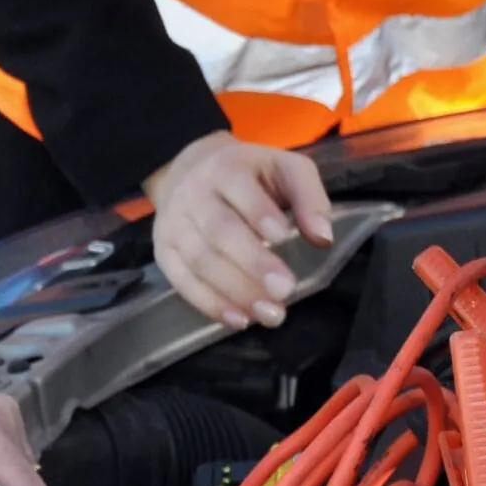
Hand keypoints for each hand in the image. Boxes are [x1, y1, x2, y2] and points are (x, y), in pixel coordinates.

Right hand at [144, 131, 334, 332]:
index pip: (237, 187)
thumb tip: (322, 238)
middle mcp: (193, 194)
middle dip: (252, 262)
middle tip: (285, 290)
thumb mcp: (284, 168)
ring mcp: (174, 224)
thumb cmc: (248, 174)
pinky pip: (182, 281)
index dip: (258, 212)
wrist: (185, 167)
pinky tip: (239, 319)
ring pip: (200, 260)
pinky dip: (209, 303)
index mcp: (225, 167)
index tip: (284, 237)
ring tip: (270, 314)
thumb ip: (308, 197)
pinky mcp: (163, 252)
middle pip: (218, 230)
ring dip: (235, 291)